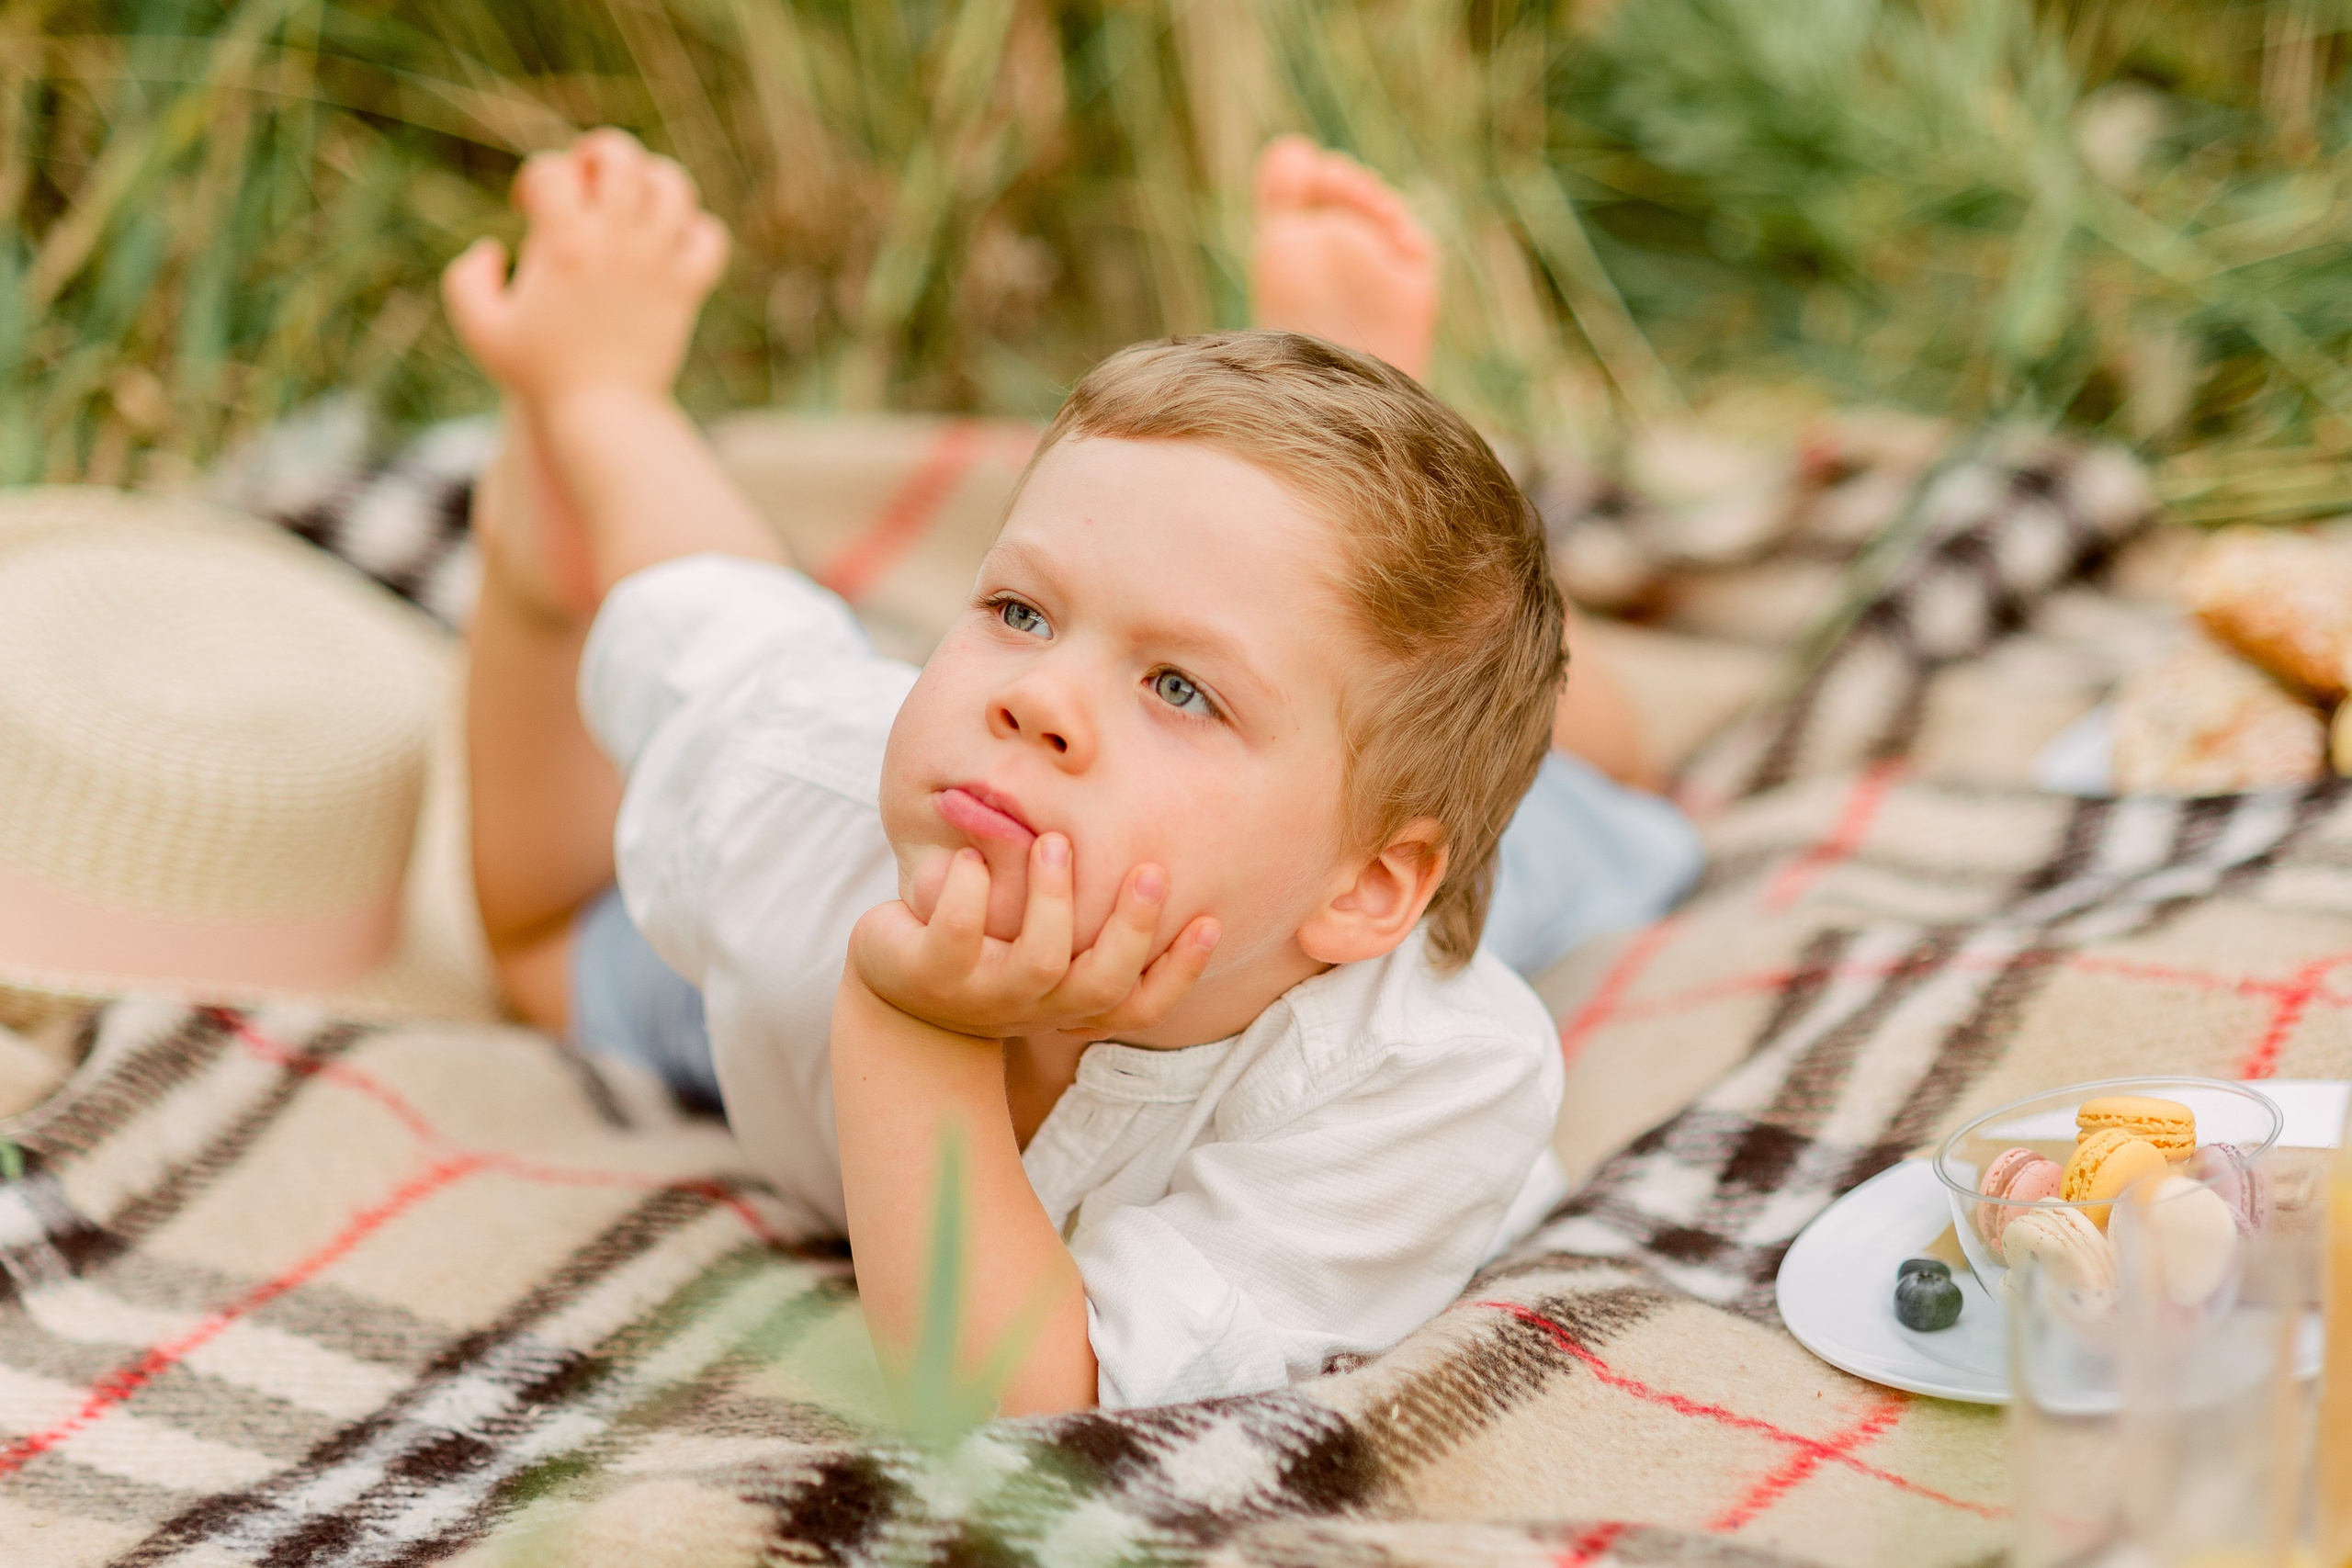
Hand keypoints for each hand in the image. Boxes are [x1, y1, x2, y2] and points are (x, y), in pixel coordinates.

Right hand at [441, 129, 728, 404]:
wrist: (602, 415)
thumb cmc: (539, 374)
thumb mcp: (480, 329)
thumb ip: (465, 279)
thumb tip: (491, 248)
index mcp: (563, 244)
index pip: (553, 170)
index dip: (536, 180)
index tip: (531, 211)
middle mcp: (615, 242)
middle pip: (621, 156)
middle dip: (600, 154)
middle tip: (590, 181)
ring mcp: (657, 262)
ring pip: (672, 186)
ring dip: (651, 182)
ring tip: (634, 203)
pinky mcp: (688, 287)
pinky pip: (709, 237)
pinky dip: (695, 231)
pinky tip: (670, 245)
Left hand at [849, 833, 1220, 1041]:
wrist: (896, 983)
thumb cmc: (989, 946)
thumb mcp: (1043, 934)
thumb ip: (1088, 904)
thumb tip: (1150, 824)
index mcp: (1073, 999)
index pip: (1140, 1004)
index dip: (1180, 972)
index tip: (1210, 921)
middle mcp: (1039, 1005)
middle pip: (1104, 984)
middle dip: (1132, 928)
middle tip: (1151, 872)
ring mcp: (987, 994)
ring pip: (1041, 962)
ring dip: (1053, 899)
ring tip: (1053, 842)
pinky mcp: (932, 973)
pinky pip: (959, 935)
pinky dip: (969, 891)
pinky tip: (973, 858)